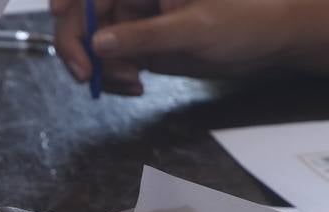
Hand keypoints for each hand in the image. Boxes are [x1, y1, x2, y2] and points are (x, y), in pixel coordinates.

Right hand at [52, 0, 299, 86]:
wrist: (271, 41)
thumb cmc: (245, 21)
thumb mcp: (193, 29)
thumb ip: (144, 36)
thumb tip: (99, 45)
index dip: (70, 1)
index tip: (58, 16)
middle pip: (85, 16)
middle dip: (80, 46)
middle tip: (87, 77)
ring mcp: (136, 20)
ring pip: (94, 44)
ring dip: (100, 69)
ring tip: (130, 84)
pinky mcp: (142, 44)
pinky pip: (111, 62)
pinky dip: (114, 78)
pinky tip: (135, 86)